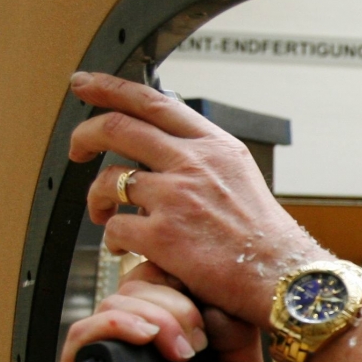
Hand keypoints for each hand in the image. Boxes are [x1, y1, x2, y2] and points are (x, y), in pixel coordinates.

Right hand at [57, 262, 264, 361]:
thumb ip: (237, 328)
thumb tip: (215, 299)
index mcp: (166, 327)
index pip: (164, 276)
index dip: (186, 282)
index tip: (209, 307)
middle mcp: (134, 334)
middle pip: (141, 280)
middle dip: (178, 303)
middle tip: (198, 340)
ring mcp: (107, 350)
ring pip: (119, 300)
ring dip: (159, 317)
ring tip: (180, 353)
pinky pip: (87, 329)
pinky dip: (120, 325)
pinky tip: (147, 339)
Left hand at [68, 71, 326, 326]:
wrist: (284, 277)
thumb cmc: (267, 238)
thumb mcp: (241, 178)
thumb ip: (203, 160)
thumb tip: (165, 151)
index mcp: (214, 147)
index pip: (153, 102)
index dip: (111, 88)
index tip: (86, 85)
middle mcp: (193, 164)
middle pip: (117, 128)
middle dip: (83, 135)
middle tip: (76, 149)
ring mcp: (175, 197)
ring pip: (107, 180)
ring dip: (95, 198)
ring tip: (101, 213)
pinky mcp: (162, 235)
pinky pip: (115, 228)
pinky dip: (112, 240)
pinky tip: (123, 248)